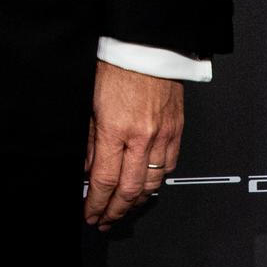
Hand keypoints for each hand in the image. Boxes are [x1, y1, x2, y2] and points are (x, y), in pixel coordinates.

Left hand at [85, 61, 183, 228]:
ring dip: (136, 201)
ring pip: (153, 183)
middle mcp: (142, 136)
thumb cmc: (115, 65)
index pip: (104, 181)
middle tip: (104, 220)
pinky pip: (169, 165)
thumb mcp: (90, 104)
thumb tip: (89, 170)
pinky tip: (146, 185)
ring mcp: (163, 135)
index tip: (90, 213)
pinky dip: (156, 180)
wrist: (146, 46)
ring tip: (123, 209)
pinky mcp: (177, 130)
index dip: (96, 204)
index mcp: (115, 129)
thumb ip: (91, 141)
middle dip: (115, 211)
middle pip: (130, 190)